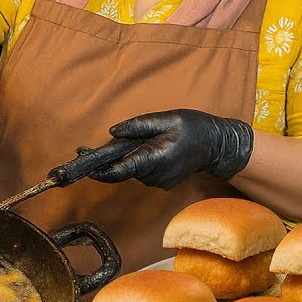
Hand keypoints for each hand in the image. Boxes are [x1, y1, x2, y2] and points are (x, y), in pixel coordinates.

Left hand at [90, 109, 252, 189]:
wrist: (218, 146)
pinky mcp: (161, 182)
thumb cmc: (193, 128)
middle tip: (84, 150)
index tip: (83, 167)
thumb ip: (139, 126)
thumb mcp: (167, 120)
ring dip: (122, 159)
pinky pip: (140, 172)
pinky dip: (134, 161)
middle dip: (105, 160)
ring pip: (131, 170)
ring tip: (123, 142)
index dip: (100, 170)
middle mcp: (155, 175)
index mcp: (155, 158)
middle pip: (121, 170)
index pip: (121, 170)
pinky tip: (140, 149)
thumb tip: (112, 133)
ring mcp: (159, 182)